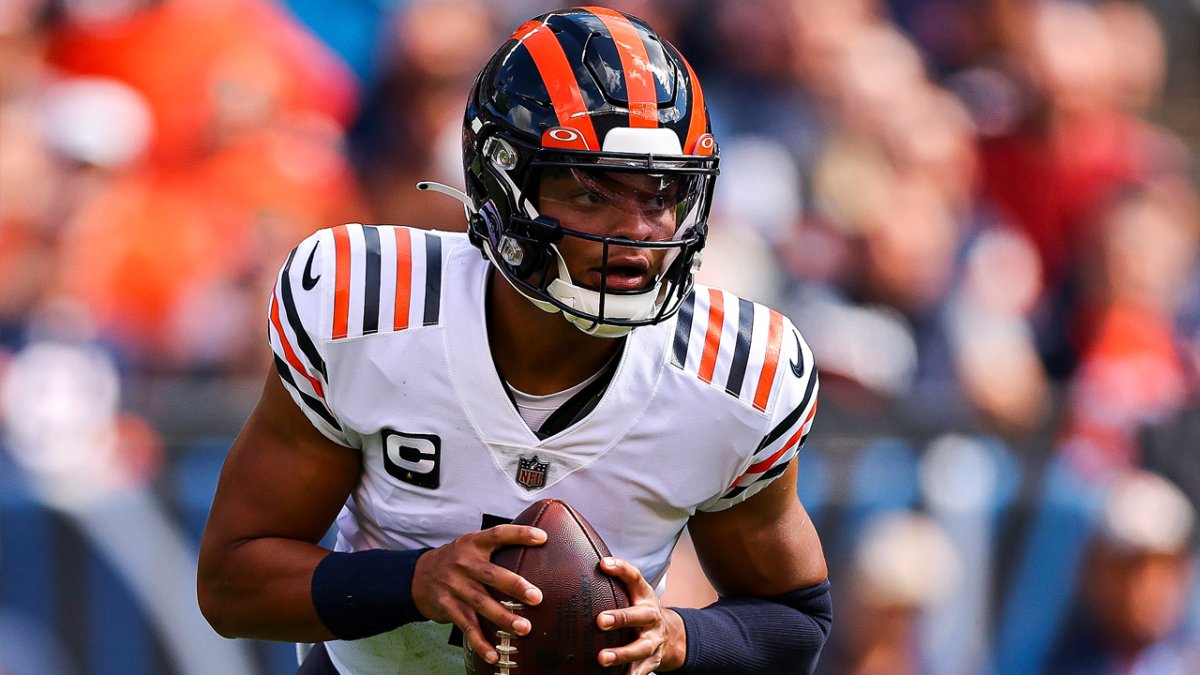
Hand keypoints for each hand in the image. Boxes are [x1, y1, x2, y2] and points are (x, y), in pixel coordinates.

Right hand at [411, 525, 545, 664]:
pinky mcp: (448, 607)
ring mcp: (455, 586)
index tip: (542, 537)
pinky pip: (467, 626)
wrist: (418, 576)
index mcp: (473, 544)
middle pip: (492, 574)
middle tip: (536, 597)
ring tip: (524, 628)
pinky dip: (480, 643)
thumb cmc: (457, 560)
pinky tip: (494, 655)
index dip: (520, 534)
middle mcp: (464, 563)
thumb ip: (496, 546)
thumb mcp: (471, 545)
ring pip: (481, 603)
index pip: (498, 534)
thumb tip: (538, 545)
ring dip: (503, 617)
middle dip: (515, 586)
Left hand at [596, 557, 686, 673]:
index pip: (634, 577)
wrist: (671, 635)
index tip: (603, 564)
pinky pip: (641, 671)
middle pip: (640, 616)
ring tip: (602, 658)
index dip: (621, 569)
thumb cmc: (639, 609)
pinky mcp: (652, 661)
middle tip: (600, 621)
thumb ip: (614, 582)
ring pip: (641, 648)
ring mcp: (654, 640)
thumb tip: (579, 567)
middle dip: (621, 618)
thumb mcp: (633, 593)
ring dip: (622, 654)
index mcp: (644, 596)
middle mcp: (652, 617)